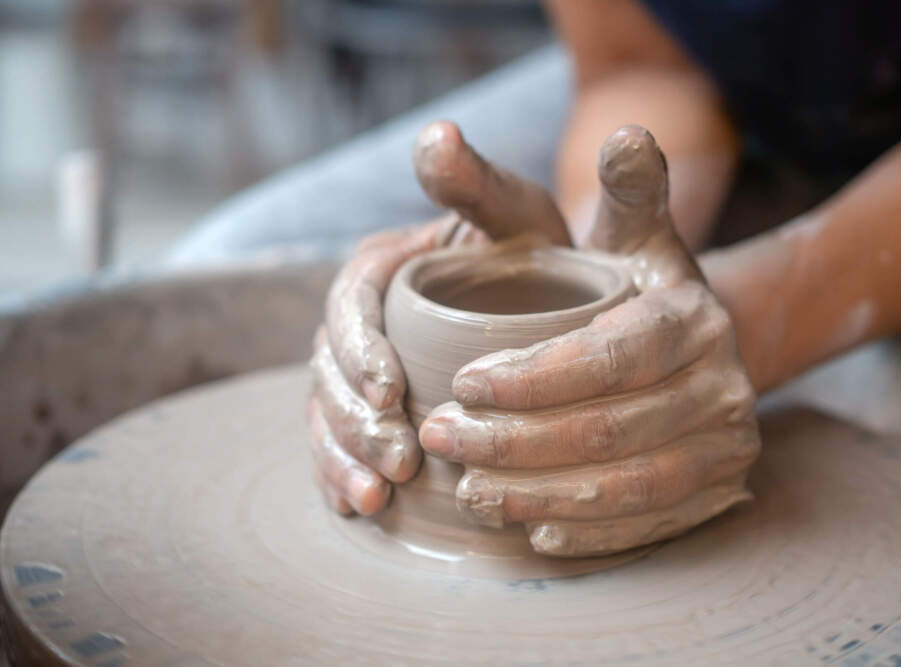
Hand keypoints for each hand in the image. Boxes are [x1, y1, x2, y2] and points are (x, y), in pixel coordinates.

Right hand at [309, 121, 572, 515]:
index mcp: (385, 267)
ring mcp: (361, 366)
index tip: (394, 393)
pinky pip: (338, 440)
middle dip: (355, 418)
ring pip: (327, 410)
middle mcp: (362, 317)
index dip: (361, 350)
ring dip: (344, 455)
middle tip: (397, 461)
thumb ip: (475, 183)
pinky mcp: (371, 407)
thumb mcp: (515, 213)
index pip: (351, 304)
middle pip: (331, 368)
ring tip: (377, 497)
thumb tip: (436, 134)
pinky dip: (342, 472)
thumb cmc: (536, 254)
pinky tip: (360, 507)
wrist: (552, 295)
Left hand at [419, 126, 760, 555]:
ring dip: (541, 495)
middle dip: (514, 442)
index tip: (460, 386)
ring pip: (629, 487)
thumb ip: (623, 187)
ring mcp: (731, 442)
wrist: (694, 341)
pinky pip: (654, 524)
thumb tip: (628, 130)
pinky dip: (591, 535)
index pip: (606, 356)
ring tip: (471, 491)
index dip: (530, 378)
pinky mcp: (722, 488)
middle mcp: (725, 381)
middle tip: (442, 441)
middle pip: (610, 429)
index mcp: (691, 315)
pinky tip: (533, 532)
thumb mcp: (629, 229)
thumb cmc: (636, 284)